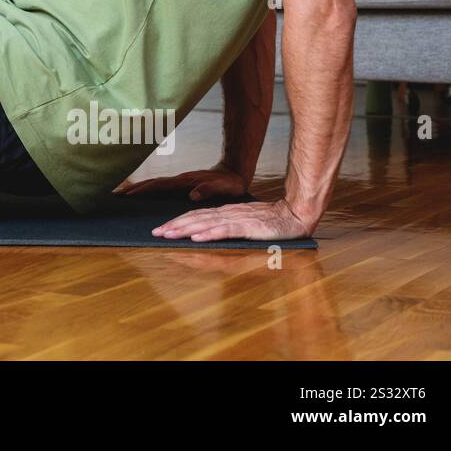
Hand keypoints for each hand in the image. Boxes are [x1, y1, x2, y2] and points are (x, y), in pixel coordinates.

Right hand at [113, 166, 247, 201]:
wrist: (234, 171)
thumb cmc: (230, 183)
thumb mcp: (223, 188)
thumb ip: (208, 190)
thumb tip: (192, 195)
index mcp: (185, 182)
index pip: (159, 186)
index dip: (143, 190)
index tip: (128, 195)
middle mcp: (179, 180)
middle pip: (151, 183)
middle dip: (133, 188)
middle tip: (115, 195)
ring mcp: (178, 181)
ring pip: (154, 183)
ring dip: (138, 187)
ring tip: (122, 194)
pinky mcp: (180, 184)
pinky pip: (160, 185)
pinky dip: (147, 188)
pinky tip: (142, 193)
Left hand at [151, 198, 314, 241]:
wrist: (296, 214)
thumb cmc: (270, 221)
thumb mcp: (244, 222)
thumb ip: (226, 225)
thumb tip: (206, 232)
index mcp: (224, 212)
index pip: (195, 216)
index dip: (176, 222)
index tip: (160, 230)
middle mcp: (227, 213)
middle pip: (195, 218)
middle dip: (173, 225)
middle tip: (155, 232)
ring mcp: (237, 219)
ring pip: (205, 223)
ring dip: (185, 229)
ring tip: (168, 234)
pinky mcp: (248, 227)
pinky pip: (225, 230)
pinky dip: (210, 233)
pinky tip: (198, 237)